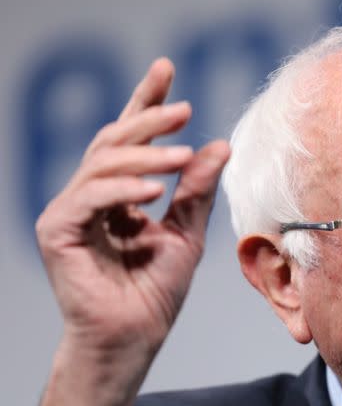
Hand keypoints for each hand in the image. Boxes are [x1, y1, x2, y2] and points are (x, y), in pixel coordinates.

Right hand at [31, 58, 229, 405]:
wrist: (134, 337)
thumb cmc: (157, 291)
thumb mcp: (187, 233)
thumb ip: (198, 191)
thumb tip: (220, 144)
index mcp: (122, 193)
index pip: (132, 138)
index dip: (146, 101)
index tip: (166, 68)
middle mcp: (93, 196)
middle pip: (114, 140)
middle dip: (149, 118)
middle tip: (185, 110)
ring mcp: (71, 211)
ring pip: (104, 163)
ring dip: (147, 155)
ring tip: (183, 158)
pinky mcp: (57, 231)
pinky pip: (89, 196)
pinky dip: (123, 189)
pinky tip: (157, 190)